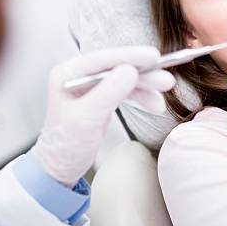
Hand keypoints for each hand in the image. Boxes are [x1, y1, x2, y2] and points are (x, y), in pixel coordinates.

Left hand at [33, 46, 175, 186]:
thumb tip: (130, 70)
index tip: (153, 56)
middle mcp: (80, 75)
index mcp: (69, 73)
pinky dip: (141, 97)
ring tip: (162, 99)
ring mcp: (92, 86)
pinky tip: (155, 104)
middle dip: (144, 75)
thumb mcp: (87, 118)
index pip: (104, 59)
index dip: (131, 56)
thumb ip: (108, 93)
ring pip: (125, 80)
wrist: (60, 168)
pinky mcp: (102, 98)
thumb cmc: (64, 146)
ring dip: (146, 88)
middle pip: (118, 68)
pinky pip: (126, 92)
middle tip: (166, 80)